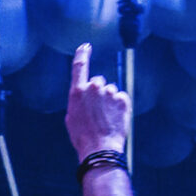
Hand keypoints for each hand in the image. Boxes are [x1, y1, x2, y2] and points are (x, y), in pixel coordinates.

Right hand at [64, 43, 129, 157]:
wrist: (100, 149)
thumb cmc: (82, 136)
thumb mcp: (71, 116)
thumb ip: (79, 100)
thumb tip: (85, 96)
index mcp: (77, 91)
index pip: (79, 66)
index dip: (82, 54)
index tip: (86, 46)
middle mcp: (94, 87)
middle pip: (99, 82)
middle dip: (99, 93)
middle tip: (98, 112)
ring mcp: (110, 93)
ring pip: (111, 92)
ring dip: (110, 101)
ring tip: (107, 119)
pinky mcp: (123, 100)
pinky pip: (122, 98)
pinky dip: (120, 107)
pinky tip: (116, 119)